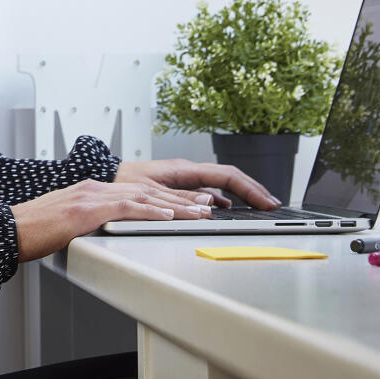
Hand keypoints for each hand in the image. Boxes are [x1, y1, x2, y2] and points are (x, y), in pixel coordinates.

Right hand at [10, 178, 216, 261]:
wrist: (8, 230)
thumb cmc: (31, 231)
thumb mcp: (64, 223)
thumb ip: (86, 222)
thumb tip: (101, 234)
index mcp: (89, 191)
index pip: (136, 191)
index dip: (165, 197)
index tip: (188, 204)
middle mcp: (93, 188)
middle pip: (145, 190)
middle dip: (179, 198)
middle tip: (206, 205)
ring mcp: (90, 197)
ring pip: (142, 197)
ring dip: (175, 205)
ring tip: (199, 212)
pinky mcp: (86, 210)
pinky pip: (126, 208)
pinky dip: (150, 211)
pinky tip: (168, 215)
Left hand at [115, 158, 281, 210]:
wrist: (106, 176)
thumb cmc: (124, 181)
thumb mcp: (152, 192)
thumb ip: (181, 199)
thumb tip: (211, 204)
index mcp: (184, 169)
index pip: (226, 176)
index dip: (250, 188)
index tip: (266, 202)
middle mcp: (188, 171)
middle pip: (230, 178)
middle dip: (253, 190)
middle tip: (272, 205)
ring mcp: (186, 178)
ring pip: (221, 184)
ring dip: (242, 195)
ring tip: (259, 207)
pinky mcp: (180, 186)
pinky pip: (209, 191)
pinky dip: (225, 199)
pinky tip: (231, 208)